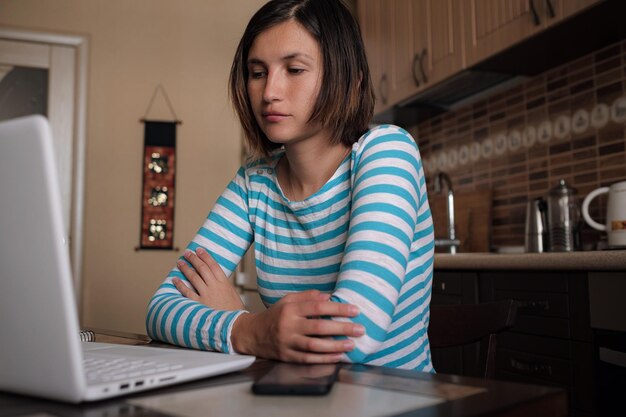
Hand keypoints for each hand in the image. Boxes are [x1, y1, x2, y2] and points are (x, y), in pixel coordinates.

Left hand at [172, 247, 244, 310]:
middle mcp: (214, 286)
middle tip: (188, 253)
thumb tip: (217, 282)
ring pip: (194, 277)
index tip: (199, 250)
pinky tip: (175, 279)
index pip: (213, 265)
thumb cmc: (235, 312)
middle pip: (202, 268)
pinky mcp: (199, 304)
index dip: (205, 256)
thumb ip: (223, 287)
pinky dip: (180, 284)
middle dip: (194, 259)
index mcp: (224, 283)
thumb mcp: (232, 295)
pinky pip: (187, 292)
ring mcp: (206, 295)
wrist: (234, 325)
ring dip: (186, 268)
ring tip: (180, 262)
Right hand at [231, 290, 363, 362]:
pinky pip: (308, 359)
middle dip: (342, 328)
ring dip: (336, 346)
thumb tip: (329, 296)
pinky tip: (338, 356)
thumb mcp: (288, 300)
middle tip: (360, 329)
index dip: (338, 309)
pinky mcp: (287, 357)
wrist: (252, 334)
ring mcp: (288, 343)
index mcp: (290, 309)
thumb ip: (308, 296)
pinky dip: (325, 359)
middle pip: (319, 327)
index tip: (355, 310)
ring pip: (315, 346)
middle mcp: (289, 326)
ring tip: (352, 344)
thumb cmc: (275, 315)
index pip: (317, 307)